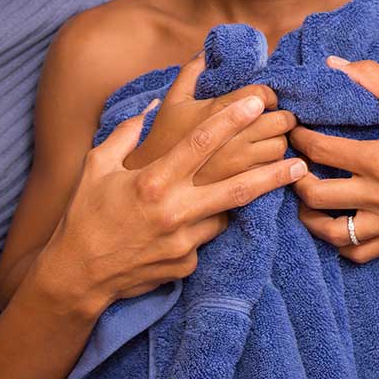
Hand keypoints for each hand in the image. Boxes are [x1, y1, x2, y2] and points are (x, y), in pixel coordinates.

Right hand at [45, 80, 307, 315]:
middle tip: (301, 160)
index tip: (257, 103)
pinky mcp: (187, 266)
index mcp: (152, 181)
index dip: (231, 120)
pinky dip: (203, 227)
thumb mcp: (97, 165)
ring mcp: (183, 243)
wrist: (77, 275)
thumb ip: (127, 133)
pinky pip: (205, 239)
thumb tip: (152, 106)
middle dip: (273, 174)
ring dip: (238, 200)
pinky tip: (188, 225)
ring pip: (225, 214)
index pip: (200, 144)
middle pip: (236, 189)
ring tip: (264, 185)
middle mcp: (173, 212)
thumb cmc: (84, 214)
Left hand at [290, 57, 378, 263]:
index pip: (320, 152)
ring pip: (335, 234)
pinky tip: (332, 221)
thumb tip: (331, 63)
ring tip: (304, 198)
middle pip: (317, 197)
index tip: (292, 131)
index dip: (298, 139)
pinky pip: (361, 253)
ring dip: (311, 218)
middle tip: (292, 165)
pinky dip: (340, 242)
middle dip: (295, 179)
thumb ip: (368, 76)